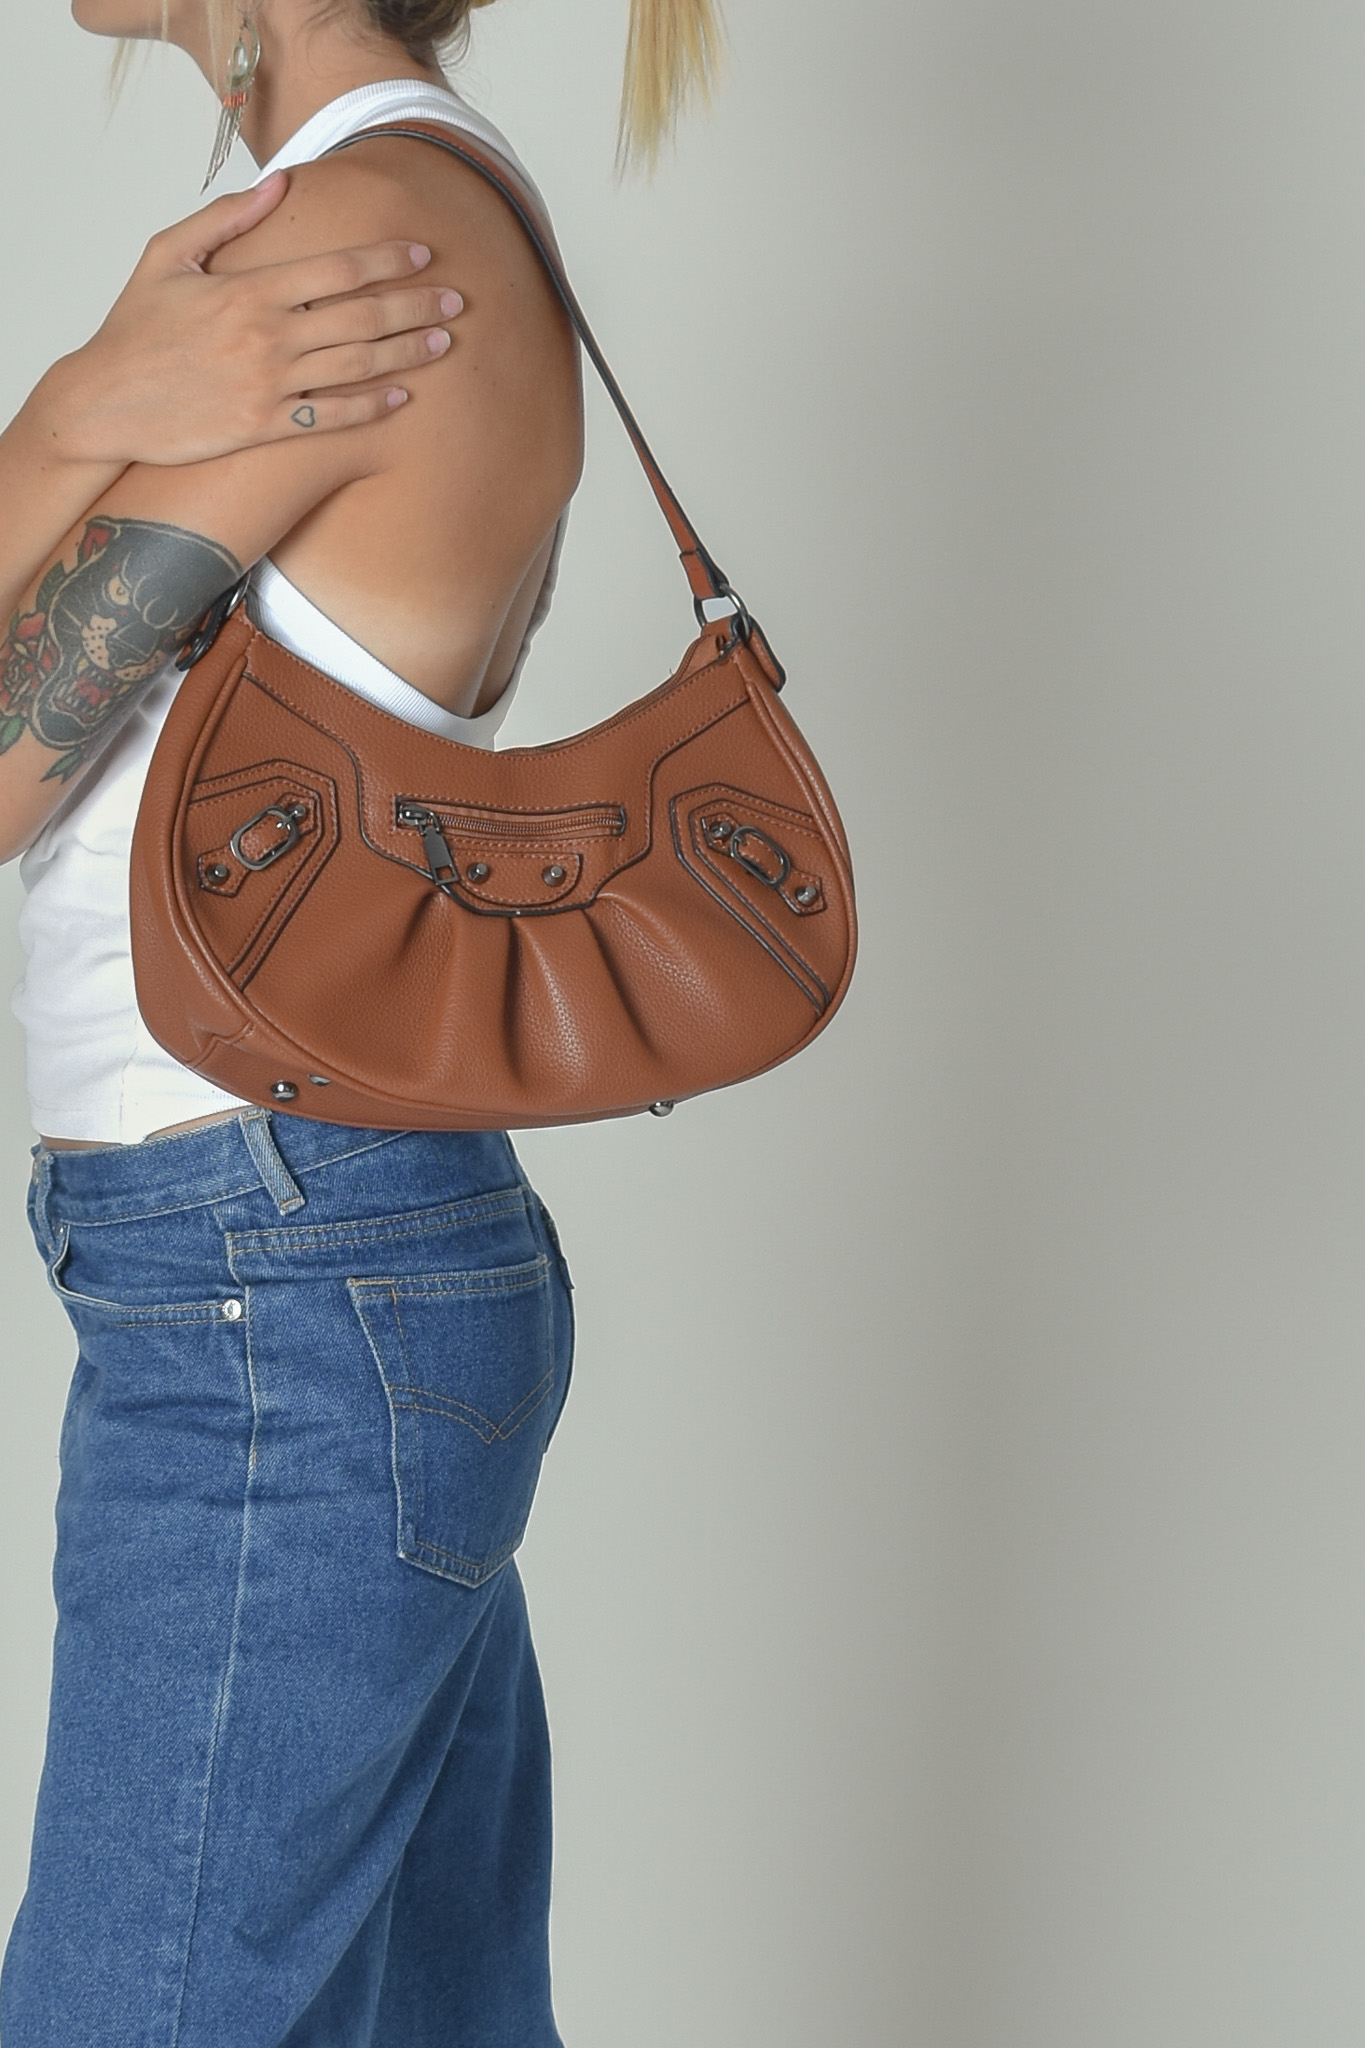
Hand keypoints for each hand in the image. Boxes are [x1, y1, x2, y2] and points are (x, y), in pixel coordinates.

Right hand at [35, 170, 463, 466]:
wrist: (105, 401)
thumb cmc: (135, 327)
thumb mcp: (168, 254)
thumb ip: (227, 217)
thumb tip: (280, 183)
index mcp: (249, 291)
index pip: (336, 270)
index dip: (386, 262)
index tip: (424, 256)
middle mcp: (267, 338)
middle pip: (360, 318)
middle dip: (414, 307)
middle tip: (457, 302)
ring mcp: (268, 386)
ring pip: (355, 367)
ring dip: (406, 354)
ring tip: (444, 344)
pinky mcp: (263, 427)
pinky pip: (329, 417)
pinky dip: (370, 407)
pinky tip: (402, 395)